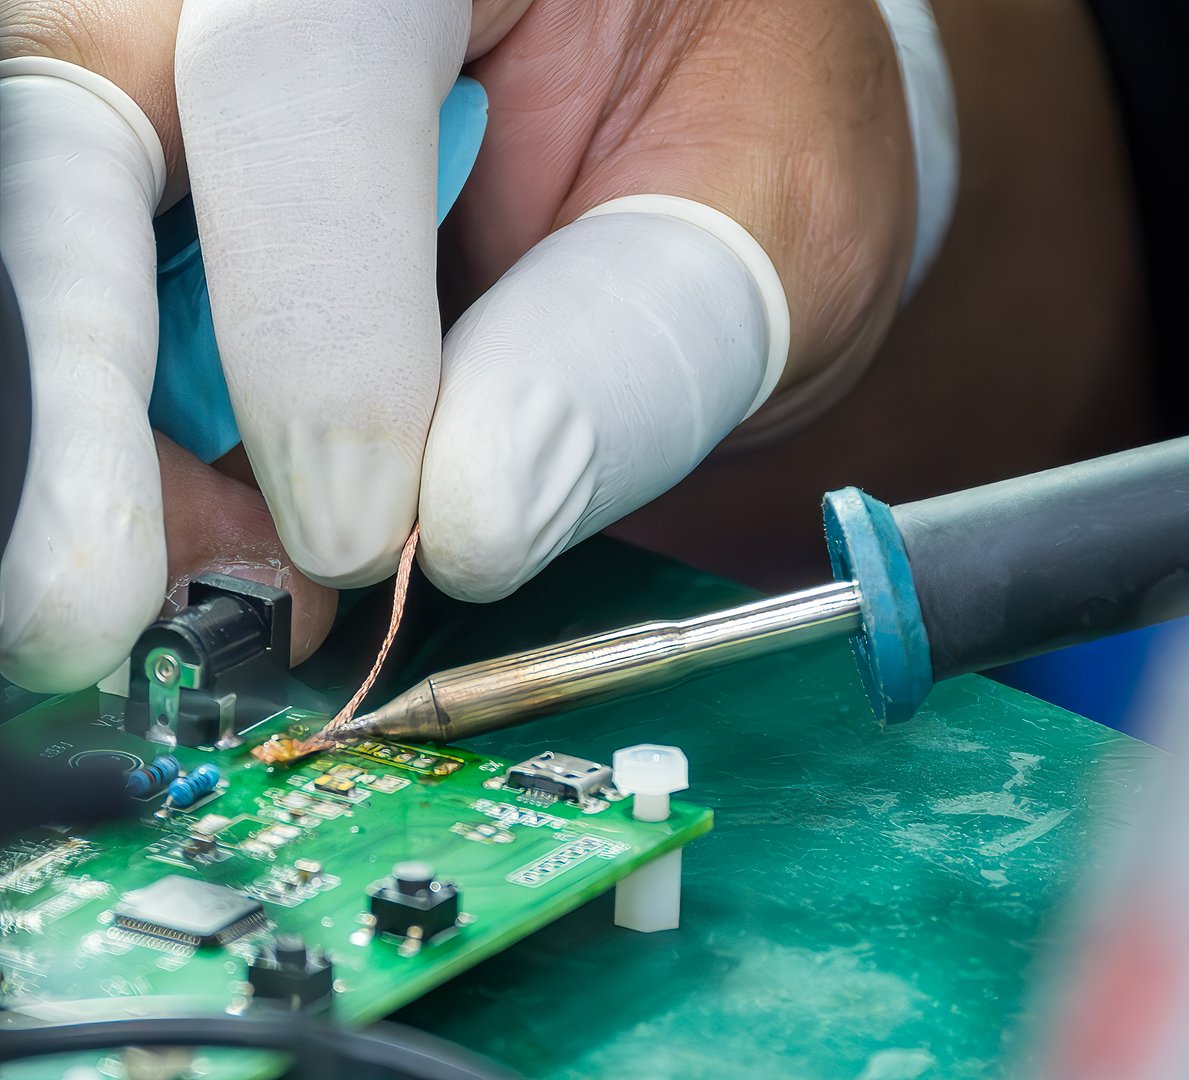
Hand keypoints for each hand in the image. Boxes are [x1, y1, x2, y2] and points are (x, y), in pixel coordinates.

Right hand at [0, 0, 952, 690]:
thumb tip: (462, 525)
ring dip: (101, 429)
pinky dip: (131, 429)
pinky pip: (97, 268)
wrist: (718, 94)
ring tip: (214, 589)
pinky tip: (217, 535)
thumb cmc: (756, 121)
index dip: (313, 322)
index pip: (303, 78)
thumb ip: (628, 354)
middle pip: (78, 127)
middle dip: (88, 386)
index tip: (362, 538)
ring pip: (57, 212)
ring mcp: (192, 37)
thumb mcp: (761, 225)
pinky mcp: (170, 140)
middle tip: (94, 608)